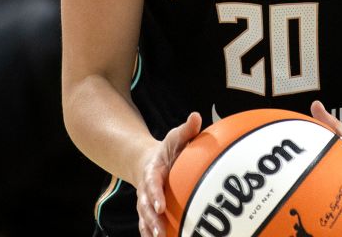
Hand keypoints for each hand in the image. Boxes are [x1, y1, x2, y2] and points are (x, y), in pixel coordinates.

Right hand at [136, 111, 201, 236]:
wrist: (147, 160)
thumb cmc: (167, 149)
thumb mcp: (175, 137)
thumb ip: (187, 130)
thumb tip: (197, 116)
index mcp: (153, 170)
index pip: (152, 183)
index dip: (154, 195)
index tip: (161, 206)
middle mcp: (146, 187)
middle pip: (145, 205)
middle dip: (151, 219)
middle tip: (160, 231)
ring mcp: (145, 199)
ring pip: (145, 217)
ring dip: (150, 229)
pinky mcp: (148, 209)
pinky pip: (147, 223)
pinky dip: (149, 233)